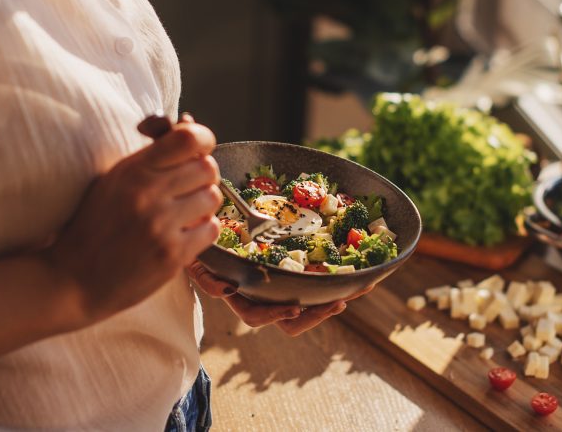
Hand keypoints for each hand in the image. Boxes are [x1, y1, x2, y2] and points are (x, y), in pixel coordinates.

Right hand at [47, 114, 221, 323]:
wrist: (72, 280)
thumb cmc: (95, 225)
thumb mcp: (114, 179)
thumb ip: (151, 153)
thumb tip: (189, 121)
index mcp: (132, 170)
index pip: (190, 138)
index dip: (202, 140)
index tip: (195, 150)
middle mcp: (148, 194)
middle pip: (208, 167)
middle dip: (202, 176)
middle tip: (186, 188)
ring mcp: (162, 225)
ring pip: (213, 196)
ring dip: (203, 205)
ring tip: (182, 213)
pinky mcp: (173, 254)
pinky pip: (211, 228)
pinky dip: (201, 231)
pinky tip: (182, 235)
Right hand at [186, 261, 373, 335]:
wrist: (213, 239)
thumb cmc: (204, 252)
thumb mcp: (199, 264)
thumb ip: (208, 279)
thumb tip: (229, 291)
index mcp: (243, 298)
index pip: (258, 316)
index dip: (276, 315)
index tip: (294, 307)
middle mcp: (266, 298)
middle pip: (293, 321)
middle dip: (317, 315)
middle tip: (338, 304)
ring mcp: (284, 289)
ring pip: (312, 306)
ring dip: (336, 300)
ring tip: (359, 289)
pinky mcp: (299, 277)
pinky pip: (321, 286)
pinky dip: (341, 283)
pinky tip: (362, 278)